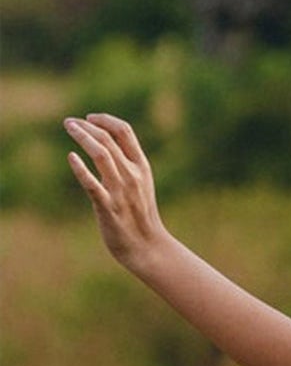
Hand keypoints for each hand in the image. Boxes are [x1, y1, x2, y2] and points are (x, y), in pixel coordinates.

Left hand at [65, 113, 169, 274]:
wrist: (147, 247)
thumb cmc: (140, 215)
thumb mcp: (141, 184)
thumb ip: (127, 164)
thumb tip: (106, 143)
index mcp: (142, 167)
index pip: (124, 131)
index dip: (105, 120)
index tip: (89, 118)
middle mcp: (132, 175)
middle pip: (107, 139)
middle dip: (86, 126)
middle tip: (69, 122)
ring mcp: (120, 190)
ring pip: (101, 154)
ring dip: (82, 137)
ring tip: (68, 128)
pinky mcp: (108, 207)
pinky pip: (92, 184)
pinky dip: (80, 169)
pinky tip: (71, 158)